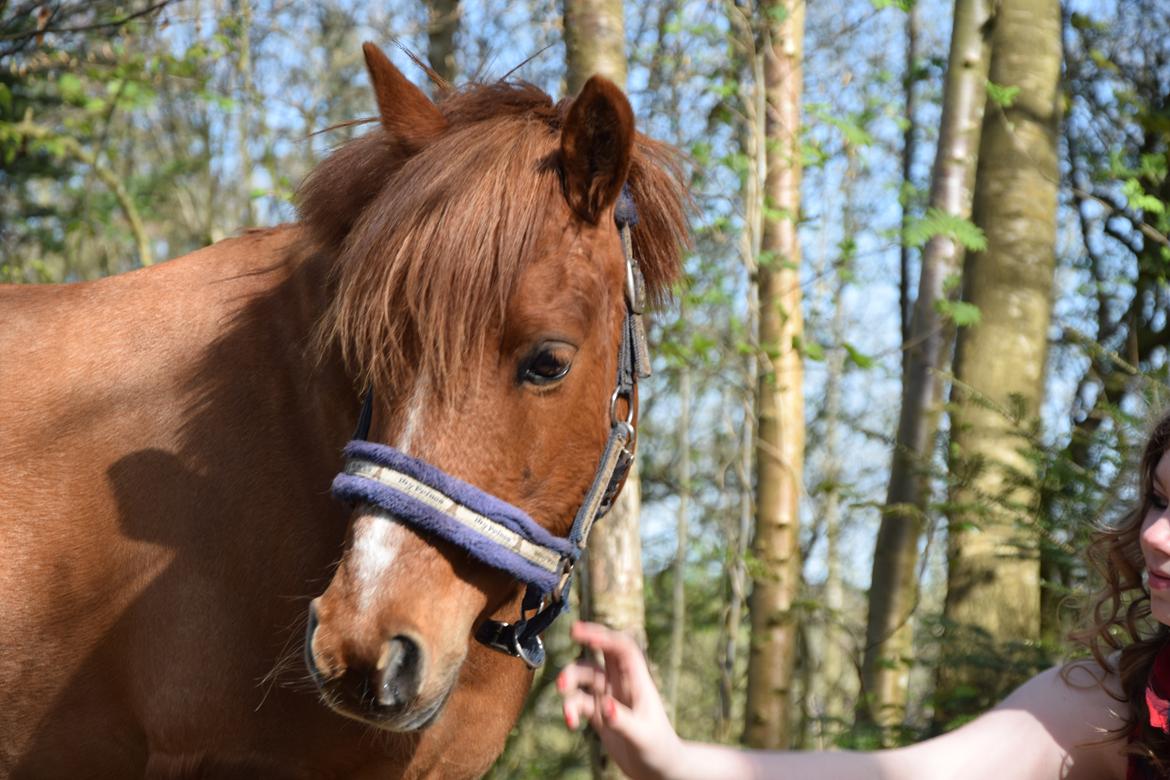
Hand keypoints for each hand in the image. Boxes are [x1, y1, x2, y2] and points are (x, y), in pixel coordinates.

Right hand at [556, 621, 683, 779]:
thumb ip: (622, 721)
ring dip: (570, 683)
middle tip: (569, 648)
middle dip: (586, 641)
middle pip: (600, 653)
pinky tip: (570, 723)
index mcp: (637, 681)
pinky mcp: (598, 713)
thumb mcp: (642, 736)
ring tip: (565, 702)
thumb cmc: (658, 750)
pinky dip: (570, 709)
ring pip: (584, 677)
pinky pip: (578, 702)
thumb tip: (605, 706)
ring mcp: (608, 696)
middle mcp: (621, 684)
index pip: (621, 648)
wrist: (658, 770)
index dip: (603, 635)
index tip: (581, 632)